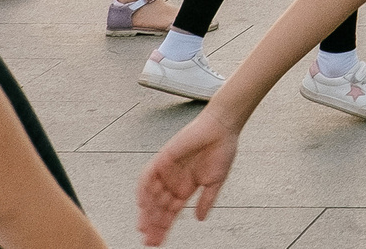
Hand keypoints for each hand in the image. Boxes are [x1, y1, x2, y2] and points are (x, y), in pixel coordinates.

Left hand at [138, 112, 241, 244]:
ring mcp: (166, 171)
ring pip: (151, 195)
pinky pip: (148, 176)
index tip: (159, 242)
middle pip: (158, 208)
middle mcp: (173, 181)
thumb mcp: (216, 181)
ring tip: (146, 227)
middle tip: (149, 240)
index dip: (164, 227)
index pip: (171, 213)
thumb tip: (200, 219)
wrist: (221, 128)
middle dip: (153, 225)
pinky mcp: (163, 159)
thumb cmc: (222, 149)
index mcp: (186, 188)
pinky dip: (144, 190)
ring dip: (147, 211)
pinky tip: (143, 204)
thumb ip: (206, 201)